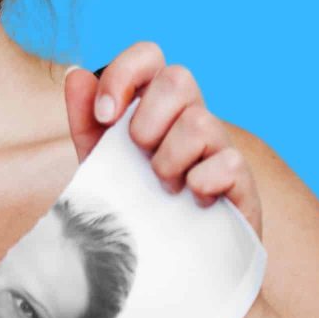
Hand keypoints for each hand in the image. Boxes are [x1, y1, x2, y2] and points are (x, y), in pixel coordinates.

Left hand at [63, 41, 262, 241]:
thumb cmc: (133, 201)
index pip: (148, 55)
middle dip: (147, 118)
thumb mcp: (98, 160)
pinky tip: (192, 200)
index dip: (123, 75)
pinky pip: (229, 162)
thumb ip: (85, 119)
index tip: (104, 116)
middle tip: (138, 152)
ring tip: (163, 186)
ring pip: (201, 122)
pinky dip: (201, 183)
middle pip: (180, 77)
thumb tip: (76, 73)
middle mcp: (190, 116)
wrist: (165, 262)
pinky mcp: (242, 182)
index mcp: (155, 103)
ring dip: (169, 159)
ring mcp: (219, 146)